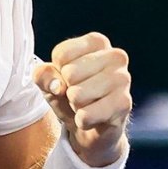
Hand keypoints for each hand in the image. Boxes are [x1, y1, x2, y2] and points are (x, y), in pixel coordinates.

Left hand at [33, 32, 131, 167]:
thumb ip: (43, 75)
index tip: (68, 78)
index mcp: (97, 42)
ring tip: (86, 105)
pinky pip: (86, 115)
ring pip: (78, 95)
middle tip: (79, 95)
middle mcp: (115, 55)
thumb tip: (57, 86)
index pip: (61, 54)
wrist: (89, 127)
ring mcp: (123, 79)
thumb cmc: (69, 94)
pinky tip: (93, 118)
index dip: (57, 72)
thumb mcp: (49, 80)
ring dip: (75, 106)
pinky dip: (82, 121)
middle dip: (68, 90)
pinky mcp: (124, 104)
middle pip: (70, 73)